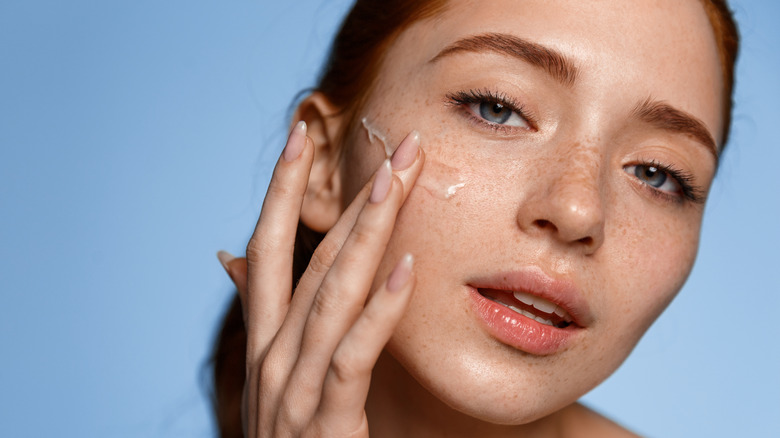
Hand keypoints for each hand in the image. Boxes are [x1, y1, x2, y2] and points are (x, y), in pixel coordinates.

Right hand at [219, 121, 423, 436]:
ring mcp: (294, 388)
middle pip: (308, 259)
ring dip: (369, 234)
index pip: (266, 247)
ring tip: (401, 183)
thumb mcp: (275, 373)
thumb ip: (267, 313)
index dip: (279, 189)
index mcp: (264, 338)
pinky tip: (407, 270)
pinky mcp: (326, 422)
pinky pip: (353, 356)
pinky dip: (379, 311)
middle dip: (351, 197)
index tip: (301, 133)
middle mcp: (271, 354)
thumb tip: (229, 255)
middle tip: (395, 146)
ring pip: (331, 294)